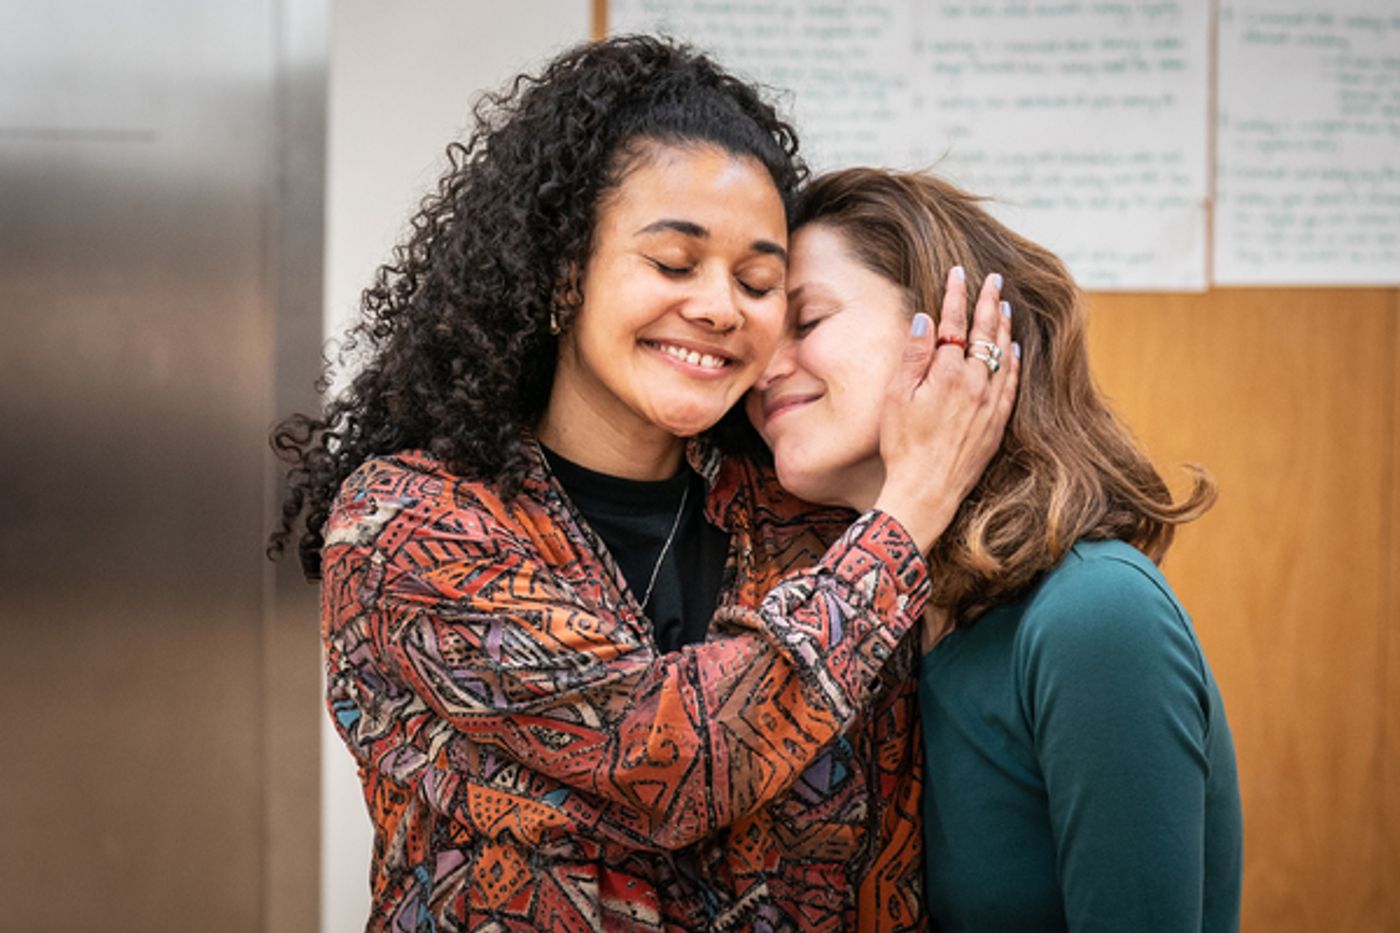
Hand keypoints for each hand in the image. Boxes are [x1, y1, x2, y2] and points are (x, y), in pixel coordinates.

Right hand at [872, 267, 1018, 551]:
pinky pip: (1011, 382)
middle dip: (988, 302)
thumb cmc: (903, 445)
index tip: (960, 273)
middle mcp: (975, 382)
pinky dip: (1013, 361)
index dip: (956, 295)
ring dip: (1004, 326)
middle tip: (993, 280)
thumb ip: (915, 355)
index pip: (954, 323)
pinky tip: (1014, 350)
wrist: (927, 489)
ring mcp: (990, 402)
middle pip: (985, 332)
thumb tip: (928, 320)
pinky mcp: (997, 422)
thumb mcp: (896, 397)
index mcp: (947, 372)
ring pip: (1003, 354)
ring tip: (1004, 305)